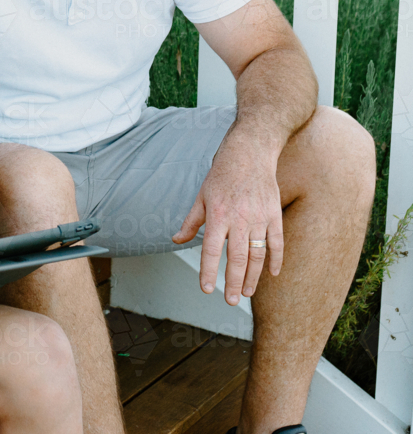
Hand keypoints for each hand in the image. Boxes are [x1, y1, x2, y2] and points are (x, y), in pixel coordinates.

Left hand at [172, 133, 284, 305]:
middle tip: (230, 301)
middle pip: (236, 258)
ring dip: (252, 277)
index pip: (210, 249)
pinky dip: (275, 260)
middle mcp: (239, 219)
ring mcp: (259, 218)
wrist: (250, 152)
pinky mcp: (274, 215)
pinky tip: (271, 275)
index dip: (208, 271)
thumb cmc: (221, 174)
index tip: (207, 289)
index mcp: (217, 214)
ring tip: (245, 292)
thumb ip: (191, 222)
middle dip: (233, 282)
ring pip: (257, 255)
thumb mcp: (201, 196)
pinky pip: (277, 243)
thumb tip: (177, 240)